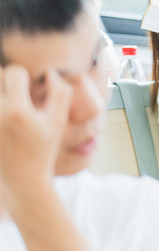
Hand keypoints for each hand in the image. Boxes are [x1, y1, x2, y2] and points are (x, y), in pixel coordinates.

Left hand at [0, 66, 71, 207]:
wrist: (22, 178)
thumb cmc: (43, 149)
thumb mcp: (59, 122)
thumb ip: (61, 94)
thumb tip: (50, 74)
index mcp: (17, 110)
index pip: (14, 72)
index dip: (23, 75)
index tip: (28, 87)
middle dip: (6, 82)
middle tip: (15, 94)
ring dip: (1, 95)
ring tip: (8, 105)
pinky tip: (5, 121)